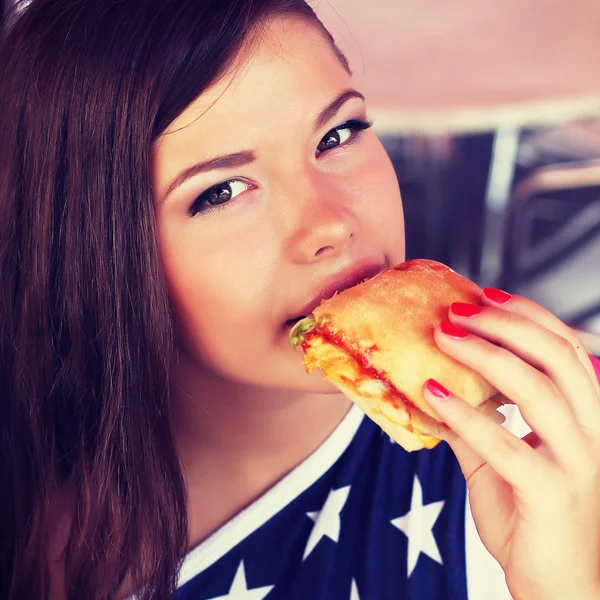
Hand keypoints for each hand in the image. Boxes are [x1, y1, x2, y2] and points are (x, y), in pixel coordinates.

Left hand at [422, 288, 599, 599]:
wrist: (559, 589)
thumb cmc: (532, 520)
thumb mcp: (500, 463)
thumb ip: (477, 425)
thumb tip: (437, 387)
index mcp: (586, 418)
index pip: (566, 348)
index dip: (528, 314)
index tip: (484, 295)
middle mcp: (593, 433)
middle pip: (558, 357)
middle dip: (505, 324)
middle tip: (457, 311)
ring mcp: (579, 463)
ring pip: (539, 390)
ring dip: (485, 356)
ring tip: (443, 336)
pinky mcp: (553, 494)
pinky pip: (506, 445)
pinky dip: (464, 415)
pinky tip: (431, 395)